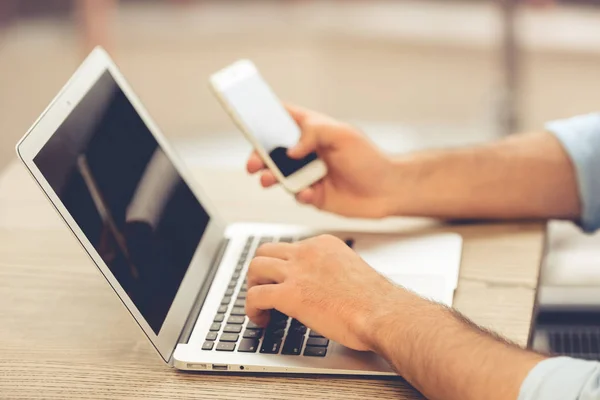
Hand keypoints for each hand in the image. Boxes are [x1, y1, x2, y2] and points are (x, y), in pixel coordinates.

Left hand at [245, 234, 412, 350]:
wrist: (383, 313)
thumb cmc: (376, 301)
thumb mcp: (352, 271)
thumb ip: (332, 271)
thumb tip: (321, 286)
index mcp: (324, 244)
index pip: (291, 247)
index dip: (282, 266)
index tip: (284, 280)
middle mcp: (308, 252)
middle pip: (266, 250)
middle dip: (260, 271)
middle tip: (263, 287)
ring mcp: (297, 271)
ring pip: (255, 267)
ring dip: (252, 286)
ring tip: (259, 304)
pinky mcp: (290, 294)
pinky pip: (255, 296)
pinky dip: (252, 309)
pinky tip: (260, 319)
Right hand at [246, 105, 397, 217]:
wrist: (388, 191)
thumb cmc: (370, 159)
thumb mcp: (343, 135)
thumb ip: (314, 134)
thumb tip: (291, 150)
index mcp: (312, 131)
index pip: (283, 119)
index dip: (265, 117)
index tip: (247, 117)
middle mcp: (307, 152)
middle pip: (274, 151)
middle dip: (259, 156)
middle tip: (254, 162)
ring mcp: (308, 175)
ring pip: (280, 175)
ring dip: (271, 177)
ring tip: (270, 179)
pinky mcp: (313, 196)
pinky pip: (297, 196)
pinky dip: (300, 195)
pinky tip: (309, 193)